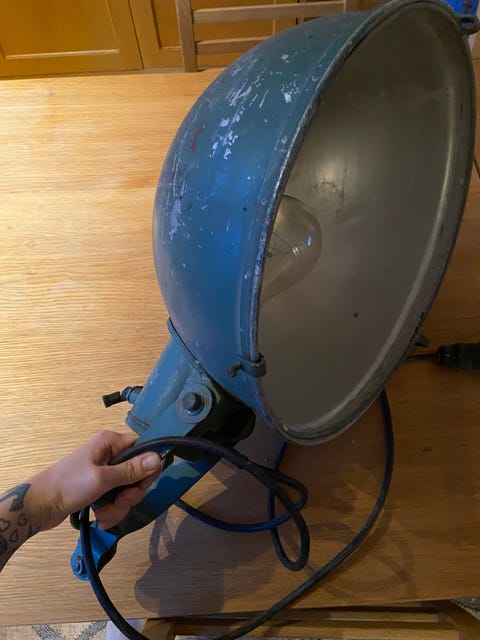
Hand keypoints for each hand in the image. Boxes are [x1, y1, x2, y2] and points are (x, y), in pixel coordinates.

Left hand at [31, 431, 162, 531]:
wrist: (38, 506)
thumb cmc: (68, 486)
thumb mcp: (102, 479)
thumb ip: (131, 470)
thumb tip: (159, 458)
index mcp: (111, 442)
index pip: (143, 448)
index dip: (147, 468)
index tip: (140, 485)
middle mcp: (110, 453)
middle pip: (138, 473)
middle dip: (130, 493)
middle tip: (118, 501)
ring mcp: (105, 472)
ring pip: (128, 490)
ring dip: (119, 506)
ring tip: (104, 513)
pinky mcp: (100, 488)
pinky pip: (117, 499)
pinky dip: (111, 510)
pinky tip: (100, 517)